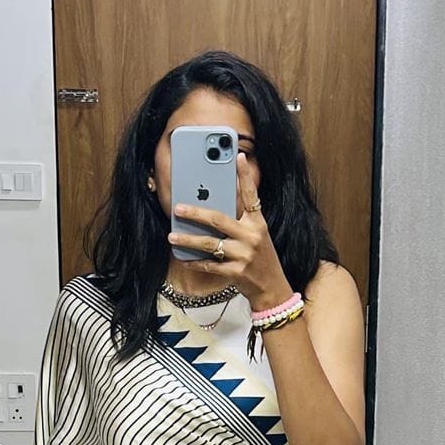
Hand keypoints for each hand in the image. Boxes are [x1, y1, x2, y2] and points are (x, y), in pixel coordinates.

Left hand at [168, 151, 291, 309]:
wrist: (272, 288)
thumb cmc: (261, 258)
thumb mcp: (257, 235)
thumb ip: (242, 220)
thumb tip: (217, 204)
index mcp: (258, 223)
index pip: (252, 195)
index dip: (245, 175)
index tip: (238, 157)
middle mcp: (251, 236)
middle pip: (218, 219)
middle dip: (195, 213)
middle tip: (177, 208)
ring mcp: (243, 255)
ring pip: (209, 244)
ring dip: (188, 240)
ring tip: (172, 236)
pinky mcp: (236, 272)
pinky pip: (209, 265)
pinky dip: (194, 262)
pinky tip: (183, 258)